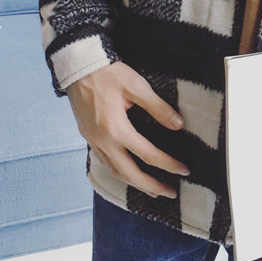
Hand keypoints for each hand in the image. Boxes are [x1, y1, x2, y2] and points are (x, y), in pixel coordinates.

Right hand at [65, 61, 189, 198]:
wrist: (78, 67)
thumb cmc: (108, 74)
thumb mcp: (137, 87)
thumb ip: (158, 108)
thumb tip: (178, 125)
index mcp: (116, 129)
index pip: (147, 154)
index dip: (168, 164)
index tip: (184, 170)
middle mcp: (102, 140)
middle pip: (129, 173)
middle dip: (151, 186)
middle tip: (169, 193)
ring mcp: (92, 140)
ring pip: (114, 171)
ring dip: (134, 183)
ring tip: (151, 189)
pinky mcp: (87, 136)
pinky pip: (104, 162)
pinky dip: (118, 171)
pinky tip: (126, 172)